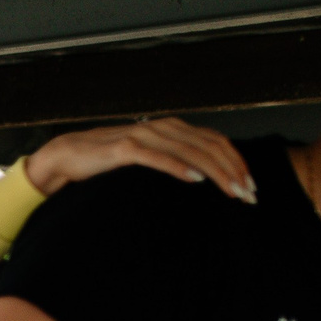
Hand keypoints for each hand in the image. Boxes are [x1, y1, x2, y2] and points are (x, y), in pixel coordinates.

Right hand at [25, 118, 254, 202]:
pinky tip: (195, 179)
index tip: (251, 185)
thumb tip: (205, 174)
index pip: (215, 140)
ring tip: (231, 190)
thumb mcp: (150, 156)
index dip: (237, 161)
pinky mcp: (125, 148)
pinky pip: (158, 158)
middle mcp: (163, 127)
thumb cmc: (109, 160)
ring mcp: (145, 135)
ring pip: (190, 152)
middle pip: (209, 146)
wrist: (70, 155)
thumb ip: (174, 157)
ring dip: (215, 172)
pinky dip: (179, 167)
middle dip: (233, 170)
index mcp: (172, 128)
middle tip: (248, 194)